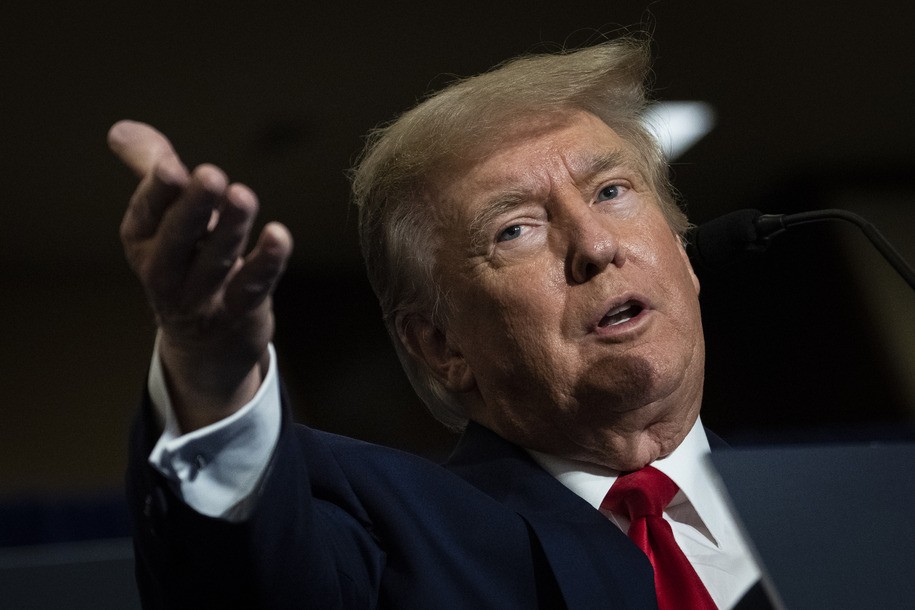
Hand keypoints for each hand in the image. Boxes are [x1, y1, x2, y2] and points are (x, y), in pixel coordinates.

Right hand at [109, 120, 292, 430]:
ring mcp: (200, 298)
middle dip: (194, 208)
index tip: (171, 166)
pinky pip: (251, 288)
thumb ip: (152, 171)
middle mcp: (165, 272)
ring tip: (243, 197)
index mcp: (143, 240)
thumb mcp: (166, 218)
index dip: (159, 191)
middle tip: (212, 176)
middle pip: (179, 239)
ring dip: (230, 229)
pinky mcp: (237, 314)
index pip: (147, 213)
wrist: (206, 342)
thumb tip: (121, 130)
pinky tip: (278, 235)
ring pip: (216, 261)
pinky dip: (265, 263)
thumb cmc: (188, 261)